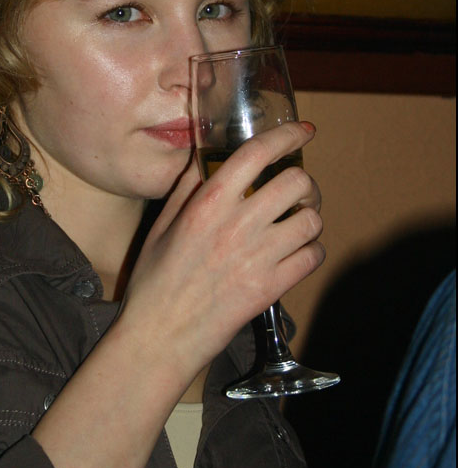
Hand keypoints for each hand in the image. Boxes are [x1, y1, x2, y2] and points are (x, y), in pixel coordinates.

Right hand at [117, 121, 323, 380]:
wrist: (160, 336)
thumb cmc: (155, 281)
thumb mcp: (162, 226)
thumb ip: (186, 188)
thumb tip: (203, 160)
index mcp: (208, 204)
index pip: (257, 154)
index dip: (286, 136)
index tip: (303, 131)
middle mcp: (237, 225)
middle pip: (296, 182)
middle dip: (304, 182)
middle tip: (297, 191)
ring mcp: (258, 258)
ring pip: (311, 220)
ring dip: (310, 217)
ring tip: (298, 222)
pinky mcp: (271, 288)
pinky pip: (312, 257)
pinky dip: (311, 250)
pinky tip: (297, 252)